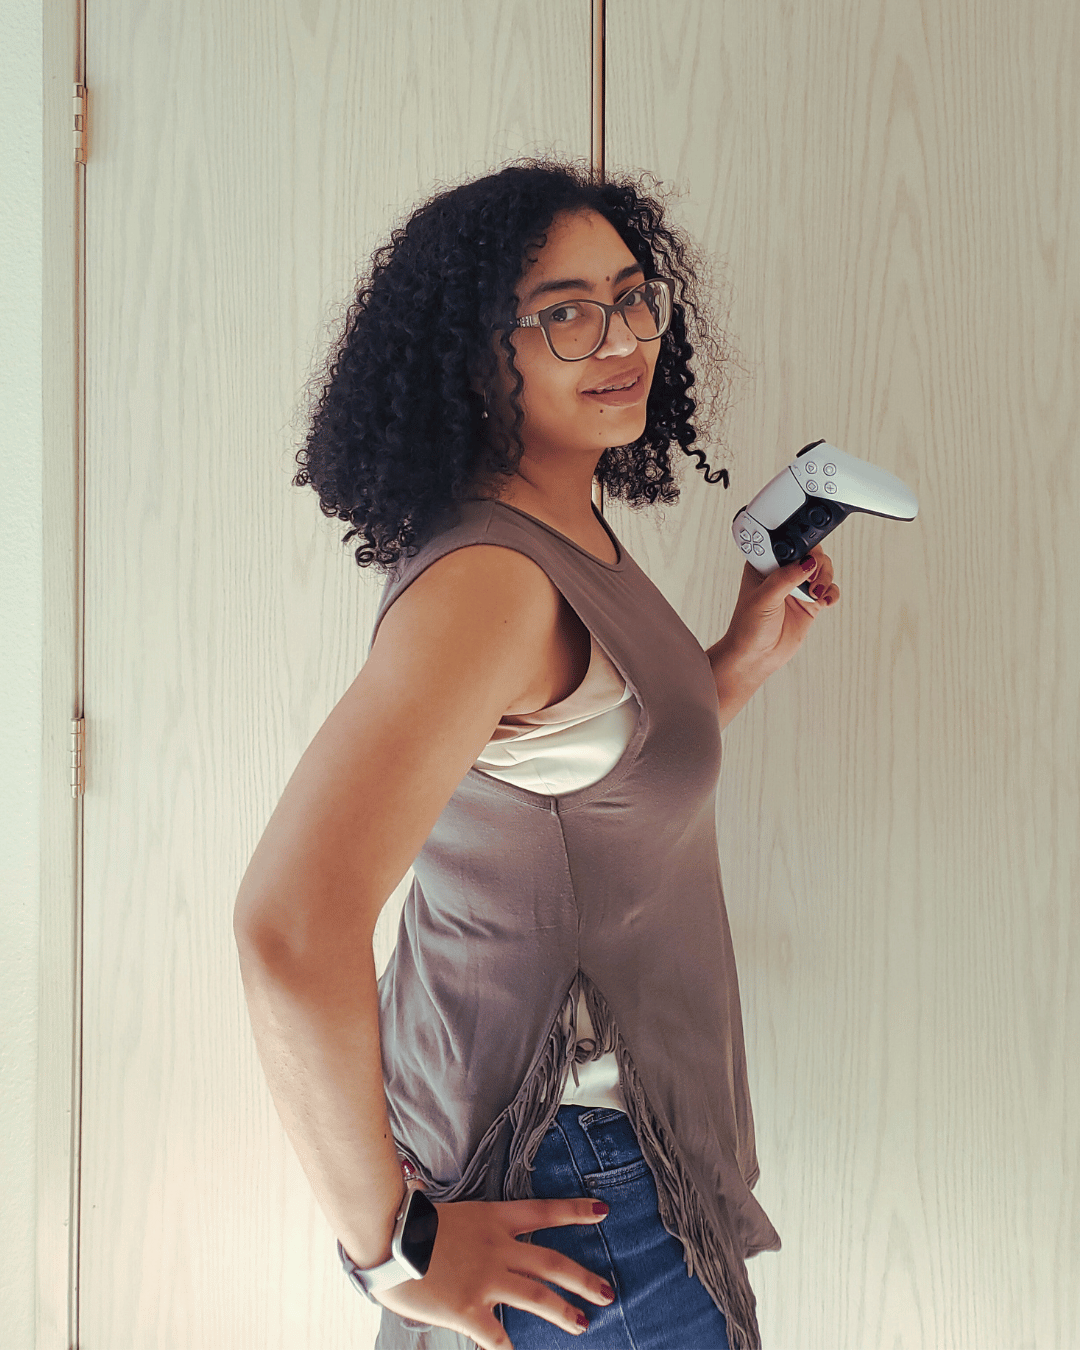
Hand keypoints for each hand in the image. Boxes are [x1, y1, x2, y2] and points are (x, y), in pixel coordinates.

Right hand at [373, 1193, 613, 1349]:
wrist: (388, 1237)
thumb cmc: (410, 1222)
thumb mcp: (450, 1213)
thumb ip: (470, 1226)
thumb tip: (472, 1228)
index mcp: (493, 1218)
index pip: (544, 1211)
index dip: (575, 1211)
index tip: (603, 1211)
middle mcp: (497, 1247)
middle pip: (551, 1262)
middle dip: (582, 1278)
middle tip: (607, 1291)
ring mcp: (486, 1279)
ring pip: (537, 1297)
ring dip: (563, 1311)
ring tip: (583, 1323)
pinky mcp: (469, 1309)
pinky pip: (496, 1336)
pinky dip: (507, 1348)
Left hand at [718, 547, 839, 686]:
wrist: (756, 657)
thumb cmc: (748, 627)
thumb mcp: (763, 598)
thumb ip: (785, 578)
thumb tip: (808, 562)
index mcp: (765, 565)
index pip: (786, 543)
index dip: (799, 545)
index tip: (806, 555)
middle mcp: (783, 573)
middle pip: (811, 553)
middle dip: (817, 563)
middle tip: (812, 579)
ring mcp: (797, 588)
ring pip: (822, 569)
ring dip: (825, 578)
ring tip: (815, 594)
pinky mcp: (810, 603)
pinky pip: (829, 590)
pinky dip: (831, 593)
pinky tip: (824, 602)